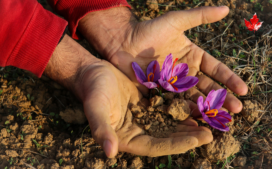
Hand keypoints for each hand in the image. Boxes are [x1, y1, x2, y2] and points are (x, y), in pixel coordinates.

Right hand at [44, 35, 212, 157]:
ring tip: (210, 121)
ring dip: (190, 123)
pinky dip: (183, 107)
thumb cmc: (92, 90)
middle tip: (212, 133)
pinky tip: (198, 104)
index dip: (177, 144)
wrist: (93, 72)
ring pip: (171, 124)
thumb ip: (101, 130)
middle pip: (168, 137)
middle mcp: (139, 130)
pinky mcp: (149, 103)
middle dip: (189, 136)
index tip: (197, 140)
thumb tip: (109, 153)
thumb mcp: (95, 108)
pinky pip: (169, 107)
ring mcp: (145, 117)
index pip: (156, 146)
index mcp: (127, 138)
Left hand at [78, 6, 247, 113]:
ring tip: (220, 118)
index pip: (216, 70)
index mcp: (193, 57)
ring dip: (206, 107)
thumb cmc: (149, 29)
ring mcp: (173, 83)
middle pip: (207, 87)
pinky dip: (184, 110)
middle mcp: (186, 72)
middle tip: (236, 110)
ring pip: (193, 97)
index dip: (230, 80)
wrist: (123, 41)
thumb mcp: (176, 21)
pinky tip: (194, 119)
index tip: (244, 90)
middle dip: (222, 98)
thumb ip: (200, 16)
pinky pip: (174, 102)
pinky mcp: (159, 92)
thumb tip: (226, 9)